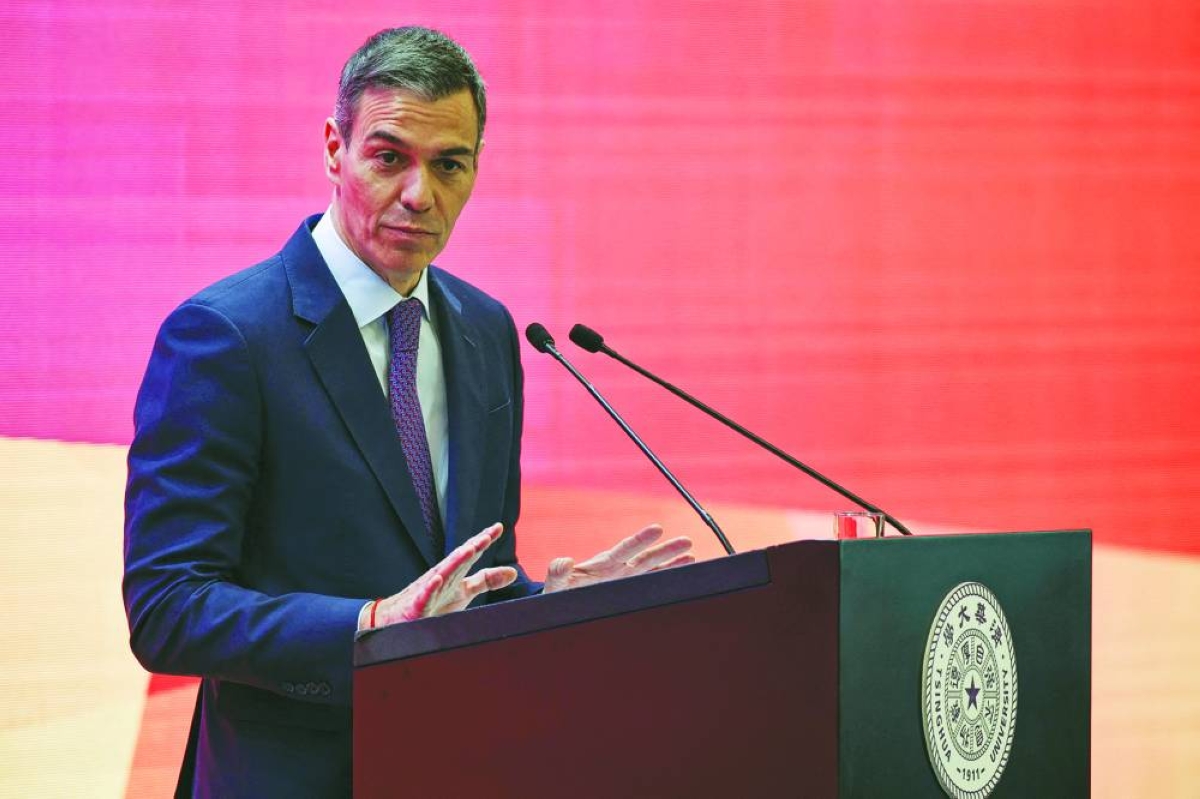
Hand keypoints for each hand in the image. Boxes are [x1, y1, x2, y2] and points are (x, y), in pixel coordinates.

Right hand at [370, 523, 517, 628]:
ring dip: (455, 561)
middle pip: (459, 559)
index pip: (470, 553)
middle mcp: (441, 576)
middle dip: (472, 546)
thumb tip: (513, 572)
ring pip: (443, 573)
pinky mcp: (417, 606)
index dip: (483, 540)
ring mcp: (429, 590)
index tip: (499, 527)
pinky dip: (430, 587)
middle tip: (487, 535)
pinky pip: (424, 596)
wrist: (397, 618)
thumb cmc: (434, 603)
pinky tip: (437, 578)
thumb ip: (486, 580)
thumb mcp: (464, 591)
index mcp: (454, 572)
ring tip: (469, 549)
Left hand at [542, 524, 693, 593]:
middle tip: (687, 541)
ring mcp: (626, 579)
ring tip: (692, 555)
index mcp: (603, 564)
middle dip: (666, 550)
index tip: (657, 529)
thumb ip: (557, 572)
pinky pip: (652, 583)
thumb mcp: (556, 583)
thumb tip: (563, 560)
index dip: (641, 540)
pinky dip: (668, 576)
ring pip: (653, 569)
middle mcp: (619, 569)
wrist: (563, 602)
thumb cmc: (559, 592)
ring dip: (672, 563)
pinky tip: (685, 569)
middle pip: (646, 558)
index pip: (625, 549)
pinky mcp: (629, 590)